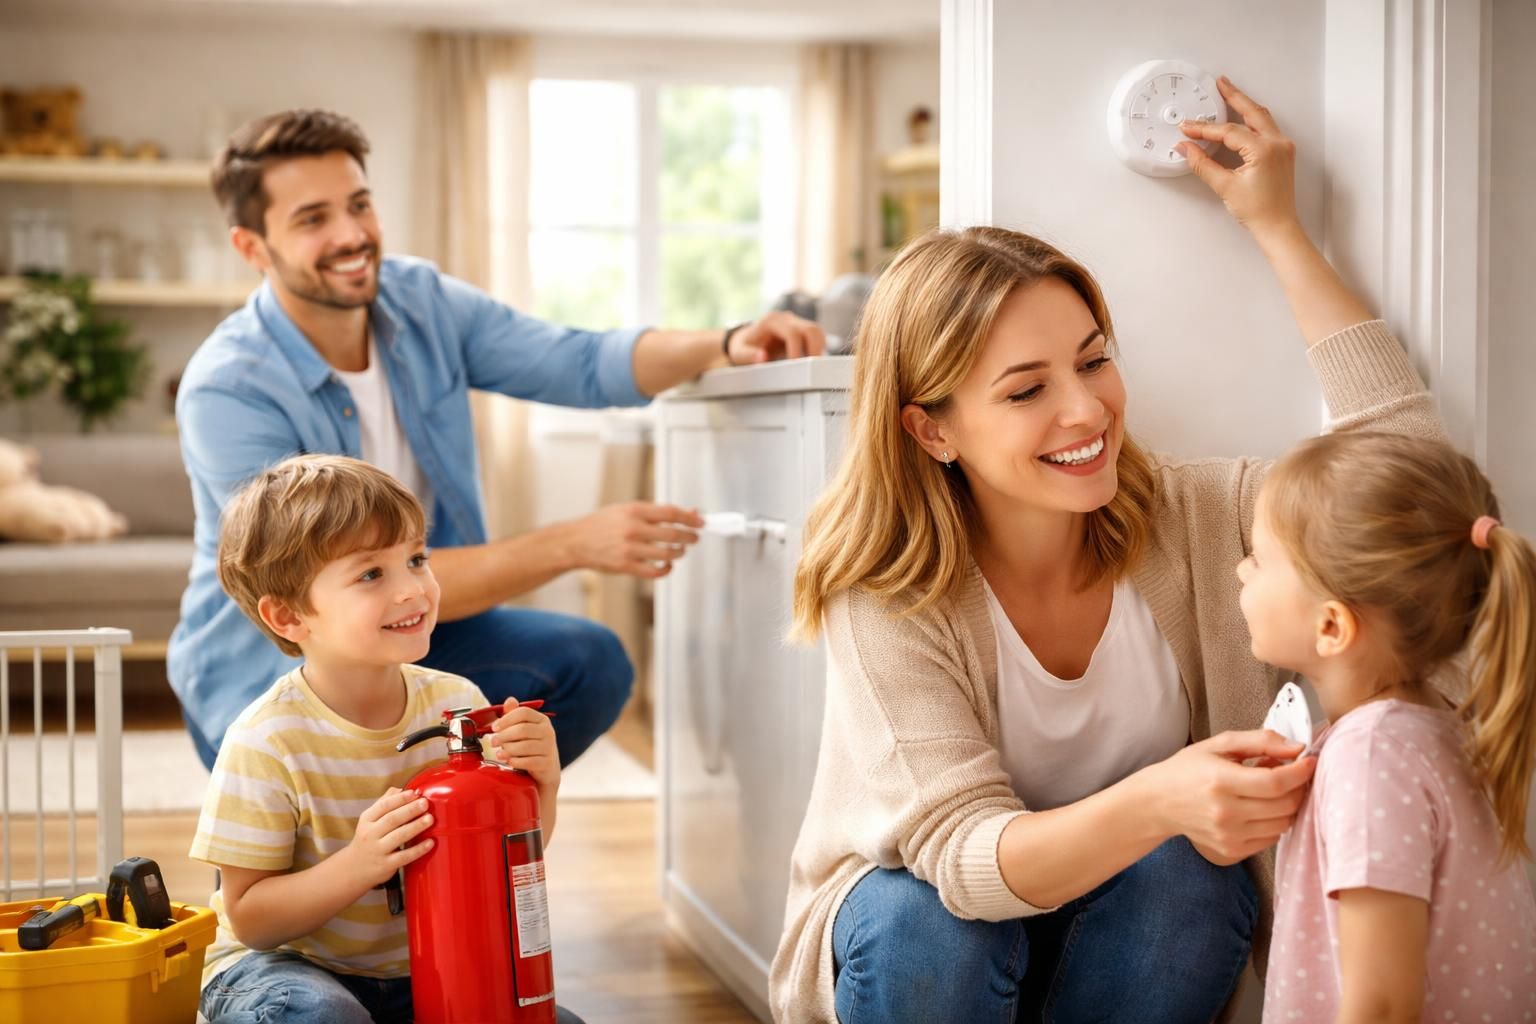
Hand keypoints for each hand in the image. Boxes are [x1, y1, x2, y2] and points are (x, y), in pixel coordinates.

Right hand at [345, 787, 434, 886]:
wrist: (354, 869)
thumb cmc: (368, 838)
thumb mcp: (370, 820)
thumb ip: (384, 803)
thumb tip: (401, 789)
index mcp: (367, 819)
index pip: (384, 806)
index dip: (400, 799)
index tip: (415, 793)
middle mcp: (370, 834)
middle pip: (392, 819)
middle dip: (410, 810)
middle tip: (425, 803)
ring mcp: (378, 850)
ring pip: (398, 837)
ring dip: (415, 826)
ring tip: (430, 819)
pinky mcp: (386, 865)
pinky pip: (404, 857)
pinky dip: (418, 850)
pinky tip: (430, 843)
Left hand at [487, 699, 560, 790]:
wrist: (546, 770)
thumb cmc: (530, 746)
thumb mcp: (523, 729)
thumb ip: (514, 715)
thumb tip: (509, 700)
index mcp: (541, 720)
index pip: (523, 712)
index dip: (506, 719)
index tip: (494, 727)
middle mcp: (548, 731)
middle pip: (522, 729)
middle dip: (504, 736)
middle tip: (493, 742)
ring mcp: (549, 748)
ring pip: (524, 746)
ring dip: (508, 750)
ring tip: (500, 753)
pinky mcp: (546, 763)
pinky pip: (528, 762)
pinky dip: (515, 762)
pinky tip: (510, 762)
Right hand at [564, 501, 702, 578]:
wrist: (576, 541)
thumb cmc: (603, 524)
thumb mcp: (626, 510)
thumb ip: (654, 512)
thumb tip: (687, 512)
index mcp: (634, 510)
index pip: (671, 512)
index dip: (690, 518)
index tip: (701, 522)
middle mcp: (632, 528)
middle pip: (673, 533)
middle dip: (689, 537)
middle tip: (694, 538)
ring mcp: (629, 548)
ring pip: (667, 553)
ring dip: (679, 552)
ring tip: (680, 550)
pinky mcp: (625, 566)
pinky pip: (654, 571)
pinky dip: (666, 569)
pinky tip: (668, 565)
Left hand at [727, 311, 826, 363]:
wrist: (745, 339)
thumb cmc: (743, 346)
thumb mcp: (739, 352)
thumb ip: (748, 355)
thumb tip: (762, 357)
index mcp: (771, 321)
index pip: (792, 333)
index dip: (797, 350)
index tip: (797, 367)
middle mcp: (786, 318)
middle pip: (811, 329)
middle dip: (815, 349)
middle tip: (812, 369)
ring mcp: (795, 322)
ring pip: (817, 331)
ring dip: (819, 349)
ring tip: (814, 366)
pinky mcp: (802, 329)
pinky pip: (817, 336)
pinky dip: (818, 348)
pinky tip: (813, 362)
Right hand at [1152, 730, 1315, 863]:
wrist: (1158, 803)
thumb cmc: (1188, 770)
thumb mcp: (1218, 745)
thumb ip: (1260, 741)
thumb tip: (1297, 748)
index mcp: (1220, 781)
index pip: (1275, 783)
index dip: (1300, 772)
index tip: (1309, 761)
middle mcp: (1225, 812)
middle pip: (1284, 805)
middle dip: (1298, 787)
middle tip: (1292, 773)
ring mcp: (1228, 835)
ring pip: (1283, 824)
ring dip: (1289, 805)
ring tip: (1273, 789)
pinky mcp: (1231, 850)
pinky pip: (1272, 838)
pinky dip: (1276, 821)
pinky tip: (1262, 807)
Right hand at [1177, 76, 1298, 237]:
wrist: (1278, 226)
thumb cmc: (1258, 211)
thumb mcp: (1225, 186)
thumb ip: (1203, 164)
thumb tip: (1186, 148)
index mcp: (1264, 150)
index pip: (1228, 131)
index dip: (1205, 129)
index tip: (1188, 128)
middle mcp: (1277, 143)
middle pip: (1252, 112)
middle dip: (1234, 96)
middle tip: (1220, 83)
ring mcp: (1283, 146)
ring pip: (1262, 117)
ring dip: (1245, 105)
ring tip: (1230, 94)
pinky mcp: (1282, 152)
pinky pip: (1267, 128)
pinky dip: (1252, 119)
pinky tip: (1242, 117)